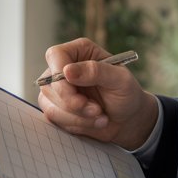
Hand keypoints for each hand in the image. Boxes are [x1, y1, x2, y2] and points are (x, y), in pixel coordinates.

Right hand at [38, 38, 158, 149]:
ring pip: (50, 107)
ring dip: (78, 117)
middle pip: (50, 85)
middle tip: (97, 110)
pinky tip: (93, 122)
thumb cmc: (126, 94)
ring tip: (100, 116)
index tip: (77, 92)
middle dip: (74, 104)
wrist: (127, 119)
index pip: (55, 55)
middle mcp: (64, 68)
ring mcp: (57, 90)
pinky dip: (76, 125)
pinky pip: (54, 120)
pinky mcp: (55, 108)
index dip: (60, 73)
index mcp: (79, 51)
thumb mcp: (120, 80)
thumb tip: (67, 71)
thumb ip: (96, 71)